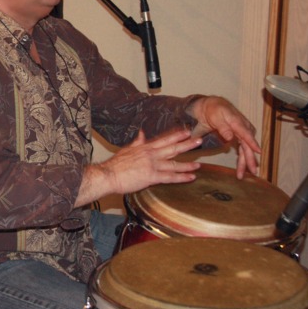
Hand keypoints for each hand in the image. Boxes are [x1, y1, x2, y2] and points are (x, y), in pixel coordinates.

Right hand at [75, 129, 201, 206]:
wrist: (108, 175)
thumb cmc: (115, 165)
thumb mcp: (127, 149)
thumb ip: (137, 141)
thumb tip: (142, 133)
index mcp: (145, 147)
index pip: (164, 139)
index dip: (177, 135)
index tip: (187, 131)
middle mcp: (151, 154)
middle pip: (173, 148)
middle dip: (187, 144)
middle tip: (199, 140)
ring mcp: (152, 165)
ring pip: (174, 163)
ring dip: (188, 163)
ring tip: (199, 163)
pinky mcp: (151, 176)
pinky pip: (170, 177)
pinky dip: (181, 177)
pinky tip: (191, 177)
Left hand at [189, 96, 260, 178]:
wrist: (211, 106)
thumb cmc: (213, 109)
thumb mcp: (215, 117)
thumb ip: (223, 127)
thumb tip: (230, 138)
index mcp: (237, 121)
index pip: (246, 134)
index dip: (252, 143)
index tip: (258, 152)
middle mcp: (242, 127)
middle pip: (248, 144)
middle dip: (250, 158)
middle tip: (253, 171)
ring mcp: (241, 132)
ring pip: (245, 148)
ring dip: (246, 161)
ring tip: (242, 174)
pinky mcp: (238, 136)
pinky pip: (243, 148)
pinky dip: (243, 157)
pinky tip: (242, 167)